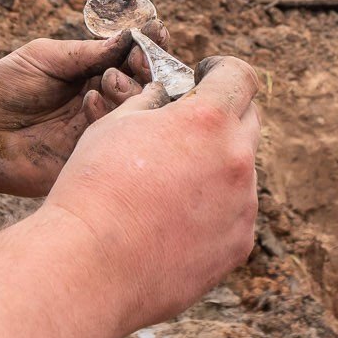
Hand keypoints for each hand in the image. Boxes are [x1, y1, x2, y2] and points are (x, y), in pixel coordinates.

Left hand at [0, 34, 144, 196]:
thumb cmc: (4, 88)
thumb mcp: (44, 57)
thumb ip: (87, 52)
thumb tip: (130, 38)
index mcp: (92, 73)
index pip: (133, 59)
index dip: (149, 47)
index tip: (156, 32)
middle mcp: (102, 100)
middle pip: (144, 85)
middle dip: (147, 68)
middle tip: (136, 60)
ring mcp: (97, 128)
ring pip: (135, 111)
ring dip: (131, 90)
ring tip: (108, 80)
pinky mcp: (89, 156)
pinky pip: (113, 138)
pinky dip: (108, 115)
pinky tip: (90, 103)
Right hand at [40, 56, 262, 330]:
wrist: (89, 266)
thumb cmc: (93, 188)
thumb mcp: (115, 124)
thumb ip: (153, 103)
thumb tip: (167, 97)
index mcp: (208, 120)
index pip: (240, 75)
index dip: (220, 71)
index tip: (203, 77)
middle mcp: (237, 159)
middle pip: (248, 121)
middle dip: (221, 117)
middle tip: (185, 130)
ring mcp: (244, 206)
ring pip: (241, 172)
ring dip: (216, 168)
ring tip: (167, 187)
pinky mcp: (239, 245)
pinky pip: (236, 214)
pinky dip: (214, 211)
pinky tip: (173, 223)